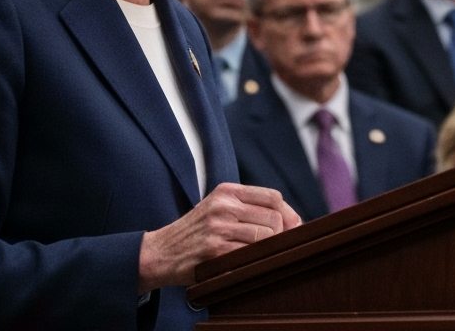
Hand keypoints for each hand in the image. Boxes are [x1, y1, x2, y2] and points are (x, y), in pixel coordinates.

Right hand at [137, 183, 300, 292]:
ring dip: (269, 249)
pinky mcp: (215, 249)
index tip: (291, 228)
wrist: (161, 252)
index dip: (288, 213)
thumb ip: (248, 208)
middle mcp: (224, 205)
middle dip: (283, 234)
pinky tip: (246, 263)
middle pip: (274, 217)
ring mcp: (219, 226)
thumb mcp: (218, 208)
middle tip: (278, 246)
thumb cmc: (196, 232)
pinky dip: (254, 260)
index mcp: (227, 191)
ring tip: (260, 254)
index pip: (273, 197)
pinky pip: (250, 254)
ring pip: (266, 236)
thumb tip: (293, 220)